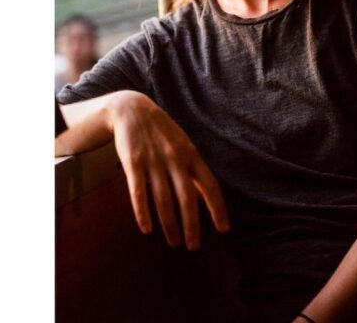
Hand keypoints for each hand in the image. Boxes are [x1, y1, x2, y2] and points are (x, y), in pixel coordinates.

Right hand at [107, 91, 230, 249]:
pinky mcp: (133, 164)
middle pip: (187, 198)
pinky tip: (147, 229)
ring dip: (170, 224)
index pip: (210, 186)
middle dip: (192, 225)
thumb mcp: (184, 146)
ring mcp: (154, 162)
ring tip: (173, 243)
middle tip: (194, 246)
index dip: (218, 209)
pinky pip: (138, 192)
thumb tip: (203, 196)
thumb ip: (193, 170)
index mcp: (192, 156)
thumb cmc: (162, 133)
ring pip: (164, 200)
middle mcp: (176, 160)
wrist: (132, 110)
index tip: (223, 229)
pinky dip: (142, 212)